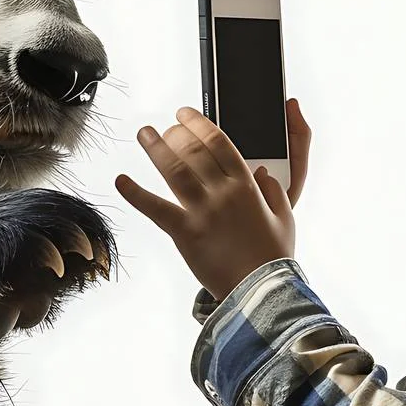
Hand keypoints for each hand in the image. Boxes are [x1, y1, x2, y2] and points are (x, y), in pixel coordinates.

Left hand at [115, 99, 311, 300]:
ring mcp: (203, 211)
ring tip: (145, 134)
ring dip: (156, 147)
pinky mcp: (185, 232)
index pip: (219, 142)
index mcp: (247, 185)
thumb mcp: (284, 218)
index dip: (200, 123)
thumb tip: (264, 173)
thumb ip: (275, 192)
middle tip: (165, 126)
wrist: (260, 291)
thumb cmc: (273, 257)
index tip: (187, 115)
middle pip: (194, 150)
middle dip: (177, 132)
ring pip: (174, 169)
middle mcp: (223, 192)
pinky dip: (135, 193)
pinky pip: (155, 208)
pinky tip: (121, 180)